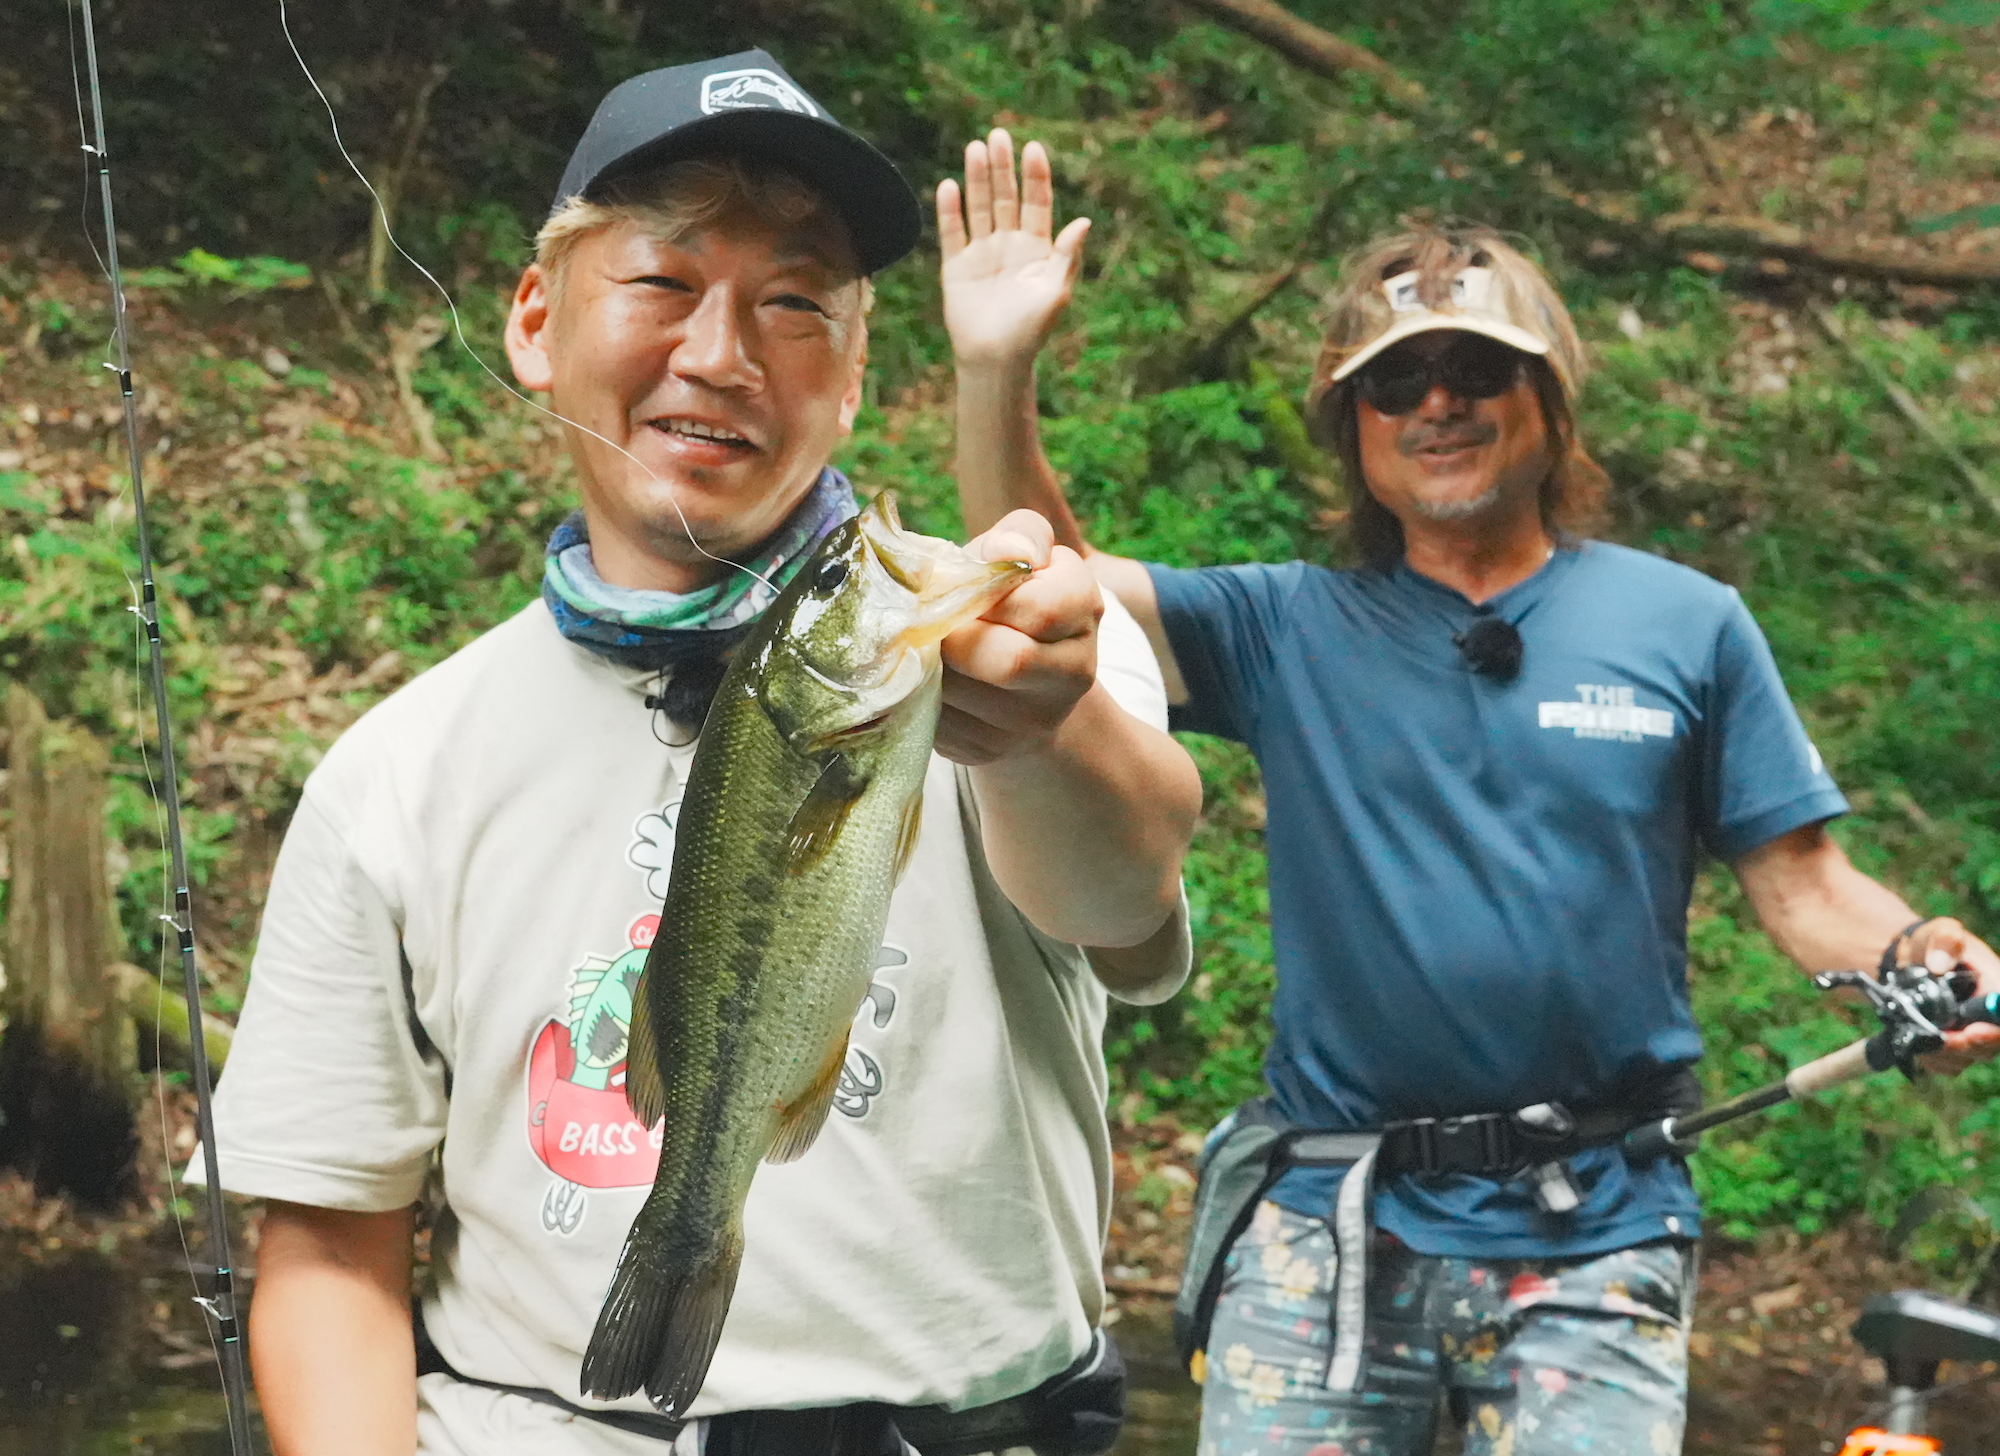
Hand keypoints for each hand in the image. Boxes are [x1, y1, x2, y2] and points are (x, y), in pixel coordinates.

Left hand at [935, 509, 1101, 764]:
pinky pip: (939, 722)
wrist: (1015, 670)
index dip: (987, 595)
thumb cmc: (1007, 594)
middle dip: (954, 634)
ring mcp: (1034, 722)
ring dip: (928, 662)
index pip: (1041, 609)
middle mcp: (1073, 673)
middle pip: (1009, 662)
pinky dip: (917, 692)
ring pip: (963, 694)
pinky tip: (921, 673)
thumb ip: (1019, 535)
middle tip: (928, 618)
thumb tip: (1007, 553)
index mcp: (1084, 610)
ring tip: (922, 641)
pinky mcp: (988, 750)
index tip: (963, 586)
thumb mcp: (1018, 552)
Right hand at [937, 128, 1090, 367]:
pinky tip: (949, 185)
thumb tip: (1084, 221)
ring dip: (978, 178)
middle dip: (1003, 167)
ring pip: (980, 207)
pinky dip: (950, 210)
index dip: (1035, 176)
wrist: (996, 359)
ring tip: (975, 148)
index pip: (1036, 203)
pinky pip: (952, 232)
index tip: (1032, 148)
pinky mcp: (957, 267)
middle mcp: (1010, 245)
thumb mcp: (1056, 292)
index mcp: (1038, 250)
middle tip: (998, 135)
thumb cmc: (1031, 330)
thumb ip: (1068, 256)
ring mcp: (983, 254)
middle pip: (1006, 197)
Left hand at [1904, 918, 1999, 1074]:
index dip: (1994, 1030)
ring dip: (1948, 1054)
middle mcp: (1990, 1014)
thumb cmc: (1931, 945)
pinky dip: (1936, 1060)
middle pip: (1992, 1043)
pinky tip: (1922, 1048)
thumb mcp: (1939, 932)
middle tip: (1941, 1039)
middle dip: (1966, 1046)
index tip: (1972, 1032)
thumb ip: (1944, 940)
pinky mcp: (1958, 1045)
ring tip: (1925, 1040)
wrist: (1909, 962)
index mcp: (1997, 987)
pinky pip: (1952, 1063)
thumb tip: (1939, 964)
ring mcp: (1976, 1032)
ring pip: (1971, 1056)